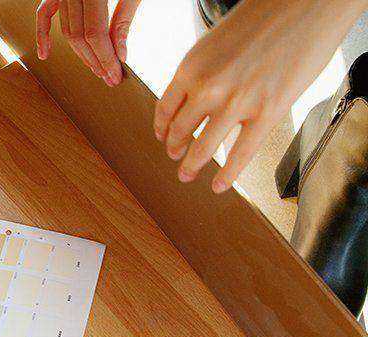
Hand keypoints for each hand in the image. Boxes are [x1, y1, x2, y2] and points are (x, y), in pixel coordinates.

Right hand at [35, 0, 141, 85]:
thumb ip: (124, 19)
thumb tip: (119, 55)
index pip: (95, 34)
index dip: (105, 58)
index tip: (115, 75)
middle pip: (78, 36)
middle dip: (94, 61)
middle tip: (109, 77)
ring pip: (65, 30)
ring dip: (80, 53)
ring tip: (95, 67)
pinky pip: (44, 12)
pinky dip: (43, 34)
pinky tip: (46, 53)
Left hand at [155, 0, 366, 192]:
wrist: (308, 3)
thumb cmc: (265, 17)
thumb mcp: (215, 43)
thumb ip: (202, 73)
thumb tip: (193, 100)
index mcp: (191, 67)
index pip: (165, 109)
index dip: (162, 128)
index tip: (163, 137)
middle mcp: (208, 87)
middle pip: (180, 131)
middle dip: (175, 149)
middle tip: (175, 158)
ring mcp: (237, 102)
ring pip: (203, 148)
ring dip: (192, 165)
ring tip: (187, 174)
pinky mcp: (267, 113)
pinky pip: (240, 155)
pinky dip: (227, 175)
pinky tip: (219, 185)